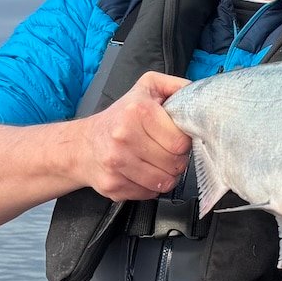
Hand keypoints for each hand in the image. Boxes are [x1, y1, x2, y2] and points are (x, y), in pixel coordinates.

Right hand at [75, 71, 191, 200]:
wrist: (82, 144)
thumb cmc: (119, 117)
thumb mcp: (147, 88)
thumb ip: (176, 86)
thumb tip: (199, 95)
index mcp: (137, 111)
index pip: (180, 141)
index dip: (185, 142)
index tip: (177, 138)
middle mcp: (124, 137)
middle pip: (175, 163)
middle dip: (178, 159)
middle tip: (168, 151)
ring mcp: (117, 164)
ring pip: (165, 182)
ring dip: (167, 175)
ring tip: (158, 162)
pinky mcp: (113, 185)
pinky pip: (149, 193)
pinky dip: (151, 186)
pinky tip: (143, 172)